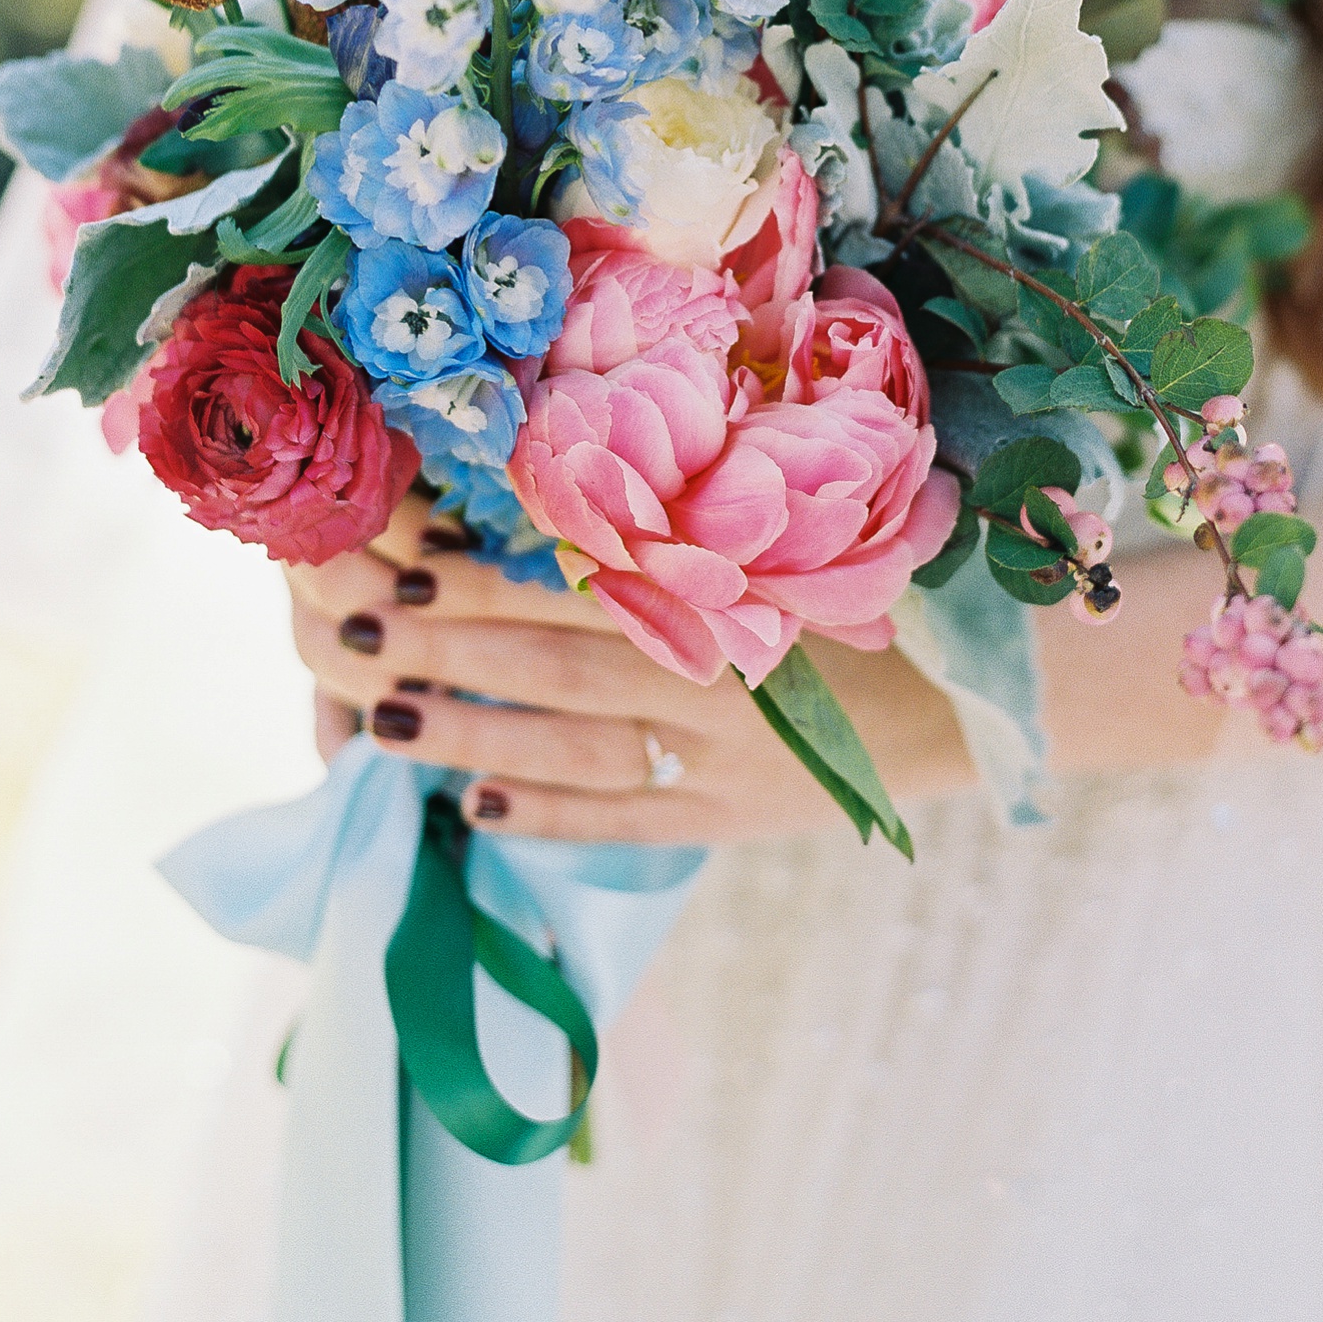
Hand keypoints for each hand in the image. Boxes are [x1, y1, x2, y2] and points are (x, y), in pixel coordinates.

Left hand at [290, 492, 971, 843]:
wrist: (973, 693)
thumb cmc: (873, 591)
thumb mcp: (792, 544)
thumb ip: (692, 534)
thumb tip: (571, 497)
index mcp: (725, 596)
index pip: (578, 587)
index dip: (484, 579)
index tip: (401, 562)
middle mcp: (713, 679)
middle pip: (552, 668)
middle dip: (445, 652)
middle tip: (349, 632)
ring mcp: (720, 760)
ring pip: (570, 752)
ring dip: (469, 737)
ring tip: (381, 723)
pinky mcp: (731, 819)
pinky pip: (624, 824)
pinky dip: (548, 817)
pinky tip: (475, 810)